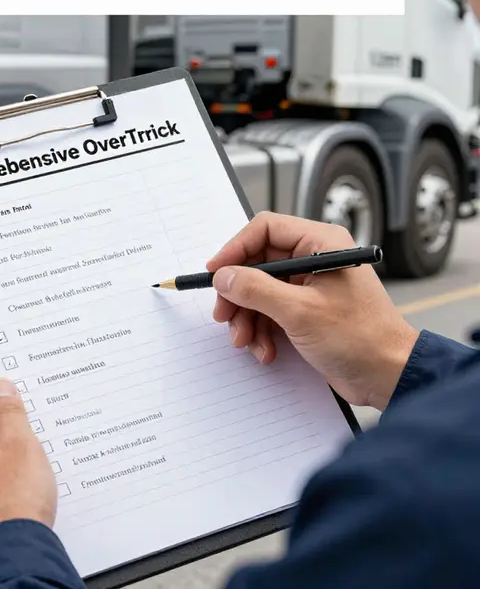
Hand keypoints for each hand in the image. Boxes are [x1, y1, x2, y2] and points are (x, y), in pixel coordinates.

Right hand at [207, 212, 418, 410]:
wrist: (389, 377)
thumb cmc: (361, 338)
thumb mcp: (300, 312)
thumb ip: (256, 289)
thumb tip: (223, 276)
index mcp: (321, 243)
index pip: (265, 229)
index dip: (235, 249)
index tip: (215, 272)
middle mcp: (314, 258)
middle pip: (257, 262)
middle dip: (238, 292)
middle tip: (224, 314)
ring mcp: (309, 284)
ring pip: (259, 289)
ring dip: (247, 317)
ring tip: (246, 340)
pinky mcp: (306, 309)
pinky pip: (270, 310)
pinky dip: (261, 330)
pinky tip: (266, 350)